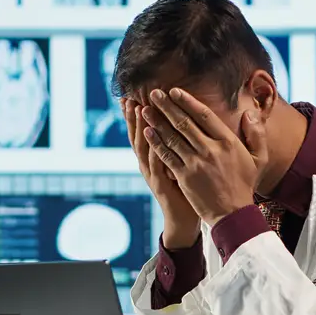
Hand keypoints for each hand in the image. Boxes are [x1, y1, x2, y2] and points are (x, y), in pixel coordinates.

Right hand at [123, 98, 199, 247]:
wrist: (185, 220)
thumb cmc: (187, 190)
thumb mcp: (181, 163)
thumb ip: (178, 145)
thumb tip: (183, 123)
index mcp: (154, 158)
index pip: (144, 131)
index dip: (137, 114)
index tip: (133, 95)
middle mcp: (149, 164)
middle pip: (138, 136)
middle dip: (133, 116)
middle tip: (128, 96)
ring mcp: (153, 175)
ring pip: (144, 146)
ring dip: (140, 126)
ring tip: (136, 107)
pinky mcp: (161, 185)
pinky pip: (156, 163)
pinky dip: (152, 148)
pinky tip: (150, 134)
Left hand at [141, 88, 267, 225]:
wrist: (233, 214)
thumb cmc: (245, 184)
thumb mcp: (259, 158)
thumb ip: (256, 133)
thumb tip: (250, 112)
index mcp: (228, 142)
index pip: (205, 115)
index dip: (188, 101)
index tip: (175, 91)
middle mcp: (211, 150)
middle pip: (184, 123)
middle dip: (167, 106)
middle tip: (154, 93)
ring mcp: (196, 164)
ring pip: (172, 137)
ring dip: (157, 121)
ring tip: (145, 109)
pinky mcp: (185, 177)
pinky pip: (167, 156)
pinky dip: (156, 143)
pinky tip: (147, 132)